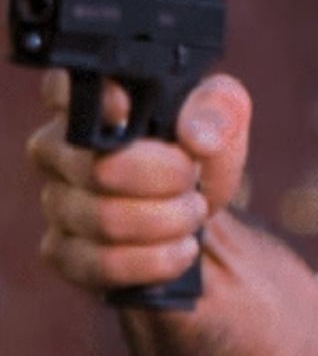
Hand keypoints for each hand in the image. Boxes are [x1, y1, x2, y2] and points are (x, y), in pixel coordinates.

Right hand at [26, 71, 251, 292]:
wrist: (202, 211)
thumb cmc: (200, 153)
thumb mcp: (223, 120)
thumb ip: (217, 109)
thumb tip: (196, 136)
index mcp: (88, 104)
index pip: (63, 91)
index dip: (96, 102)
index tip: (130, 111)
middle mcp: (57, 150)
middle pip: (99, 169)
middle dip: (166, 180)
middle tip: (193, 179)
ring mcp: (56, 203)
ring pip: (106, 220)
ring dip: (168, 221)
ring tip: (194, 212)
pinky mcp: (64, 252)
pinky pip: (102, 264)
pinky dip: (156, 259)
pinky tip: (182, 248)